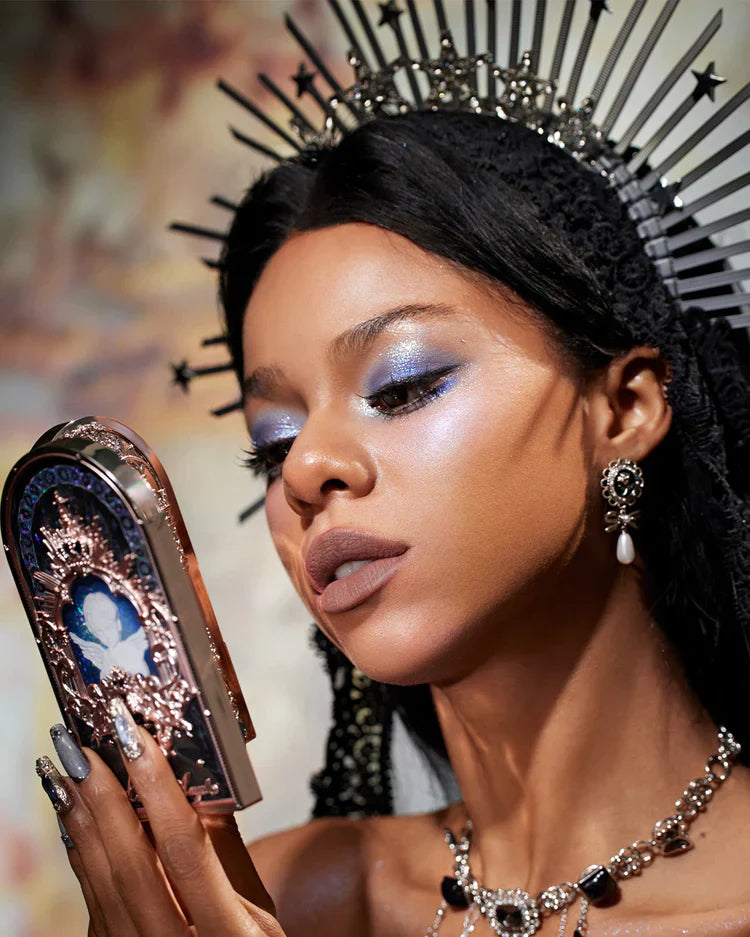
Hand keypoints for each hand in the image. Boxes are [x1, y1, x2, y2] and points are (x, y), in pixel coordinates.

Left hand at [39, 714, 285, 936]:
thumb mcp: (258, 903)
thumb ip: (226, 847)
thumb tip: (193, 777)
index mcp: (226, 932)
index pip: (184, 849)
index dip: (157, 789)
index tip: (135, 737)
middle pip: (131, 866)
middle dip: (103, 799)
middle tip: (82, 749)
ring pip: (102, 883)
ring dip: (81, 821)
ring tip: (66, 772)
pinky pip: (94, 898)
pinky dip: (83, 852)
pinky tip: (75, 817)